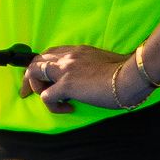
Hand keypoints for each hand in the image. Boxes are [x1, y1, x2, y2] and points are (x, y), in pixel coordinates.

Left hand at [16, 45, 132, 113]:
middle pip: (36, 61)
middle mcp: (68, 56)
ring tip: (54, 100)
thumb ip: (91, 66)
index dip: (41, 66)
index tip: (41, 78)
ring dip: (38, 89)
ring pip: (34, 73)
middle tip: (28, 92)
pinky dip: (53, 106)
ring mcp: (65, 69)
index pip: (50, 53)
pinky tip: (68, 109)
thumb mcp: (104, 62)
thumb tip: (88, 79)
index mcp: (77, 50)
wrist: (131, 76)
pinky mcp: (66, 84)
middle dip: (29, 77)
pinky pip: (45, 97)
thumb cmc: (125, 72)